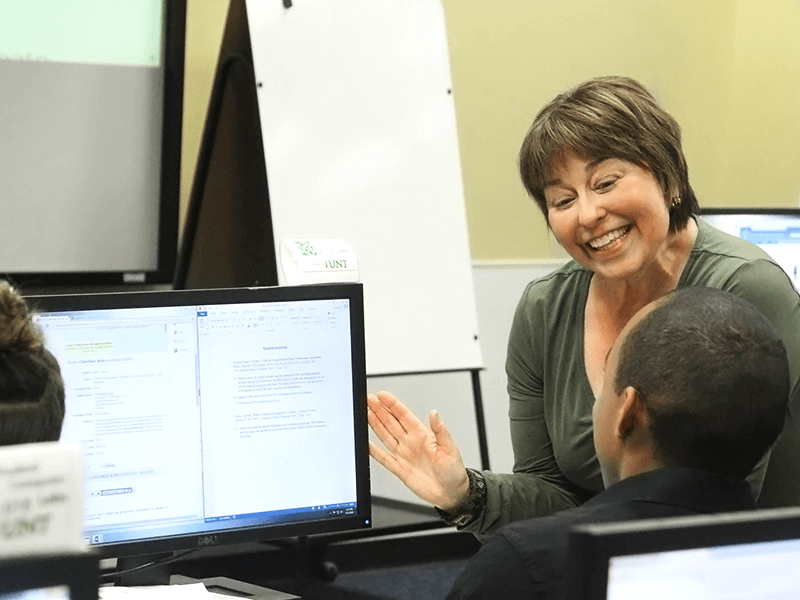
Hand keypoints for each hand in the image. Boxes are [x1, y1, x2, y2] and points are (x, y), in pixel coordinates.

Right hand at [367, 390, 469, 510]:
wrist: (451, 493)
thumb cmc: (454, 470)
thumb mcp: (450, 448)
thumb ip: (440, 430)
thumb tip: (434, 413)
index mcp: (422, 435)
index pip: (404, 416)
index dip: (393, 405)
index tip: (382, 395)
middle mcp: (411, 442)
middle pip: (391, 422)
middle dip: (379, 410)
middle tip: (369, 399)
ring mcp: (404, 455)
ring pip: (385, 436)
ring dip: (375, 424)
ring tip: (365, 413)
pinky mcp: (400, 469)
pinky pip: (384, 458)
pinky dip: (374, 451)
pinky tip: (366, 443)